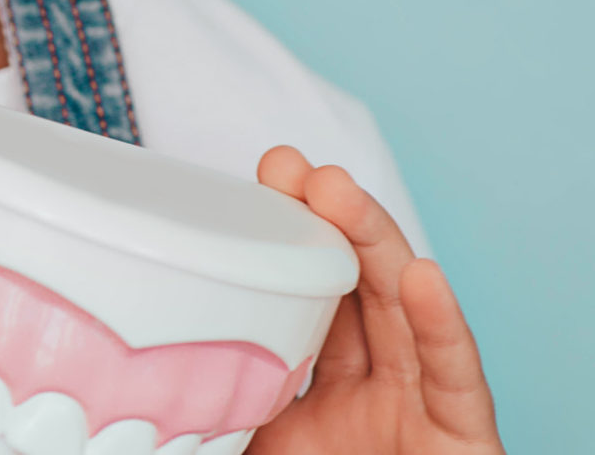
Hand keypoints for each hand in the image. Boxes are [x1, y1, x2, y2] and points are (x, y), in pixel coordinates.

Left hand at [246, 147, 503, 454]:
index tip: (255, 188)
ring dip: (373, 241)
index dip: (284, 243)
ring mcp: (419, 408)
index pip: (305, 300)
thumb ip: (220, 406)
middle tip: (289, 166)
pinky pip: (454, 379)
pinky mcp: (464, 439)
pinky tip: (423, 275)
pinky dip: (442, 326)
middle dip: (326, 217)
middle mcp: (373, 389)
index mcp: (319, 392)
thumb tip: (130, 378)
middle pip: (356, 285)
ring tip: (334, 187)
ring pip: (401, 309)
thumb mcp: (255, 448)